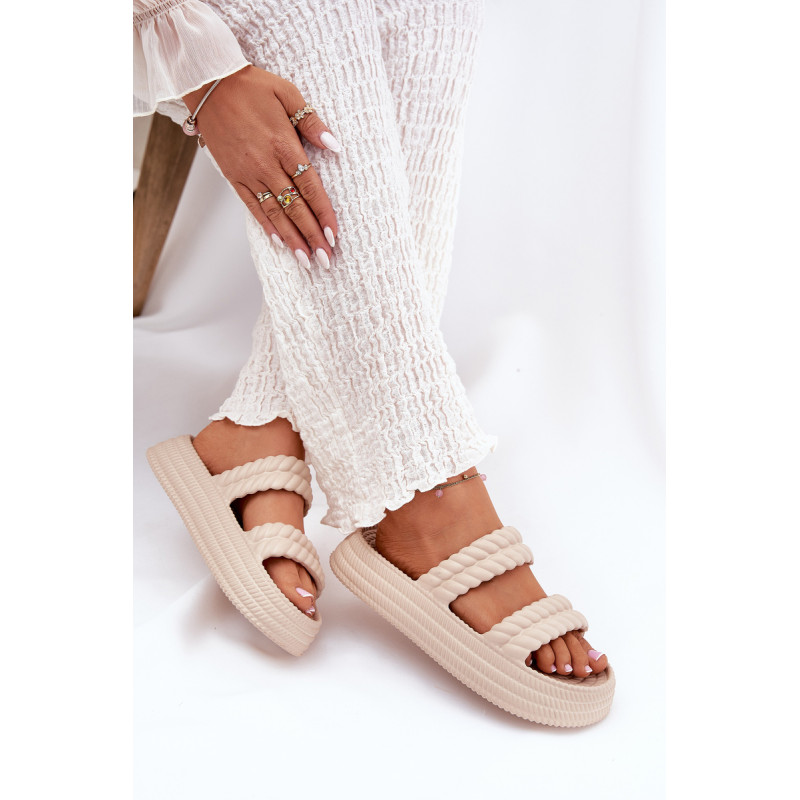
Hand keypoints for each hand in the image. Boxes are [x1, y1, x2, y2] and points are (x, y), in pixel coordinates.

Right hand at [183, 66, 340, 268]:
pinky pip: (252, 206)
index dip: (323, 214)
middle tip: (326, 260)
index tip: (334, 236)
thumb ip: (312, 123)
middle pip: (295, 207)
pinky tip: (279, 242)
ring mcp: (248, 173)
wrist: (208, 82)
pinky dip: (266, 226)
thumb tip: (334, 145)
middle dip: (312, 236)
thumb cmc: (252, 86)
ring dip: (292, 238)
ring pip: (275, 213)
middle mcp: (266, 165)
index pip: (310, 187)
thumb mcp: (288, 94)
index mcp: (284, 145)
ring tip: (306, 260)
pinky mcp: (232, 176)